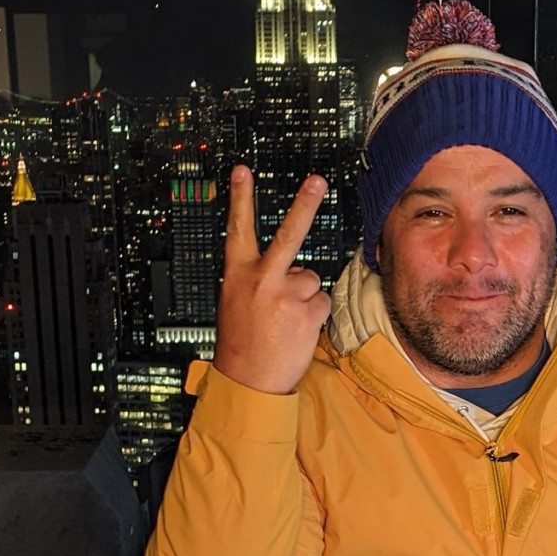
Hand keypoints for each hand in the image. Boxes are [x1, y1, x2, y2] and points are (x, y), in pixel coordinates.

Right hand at [212, 165, 330, 395]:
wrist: (247, 384)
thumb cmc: (241, 344)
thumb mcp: (235, 303)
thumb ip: (256, 279)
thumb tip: (289, 268)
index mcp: (237, 275)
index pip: (237, 228)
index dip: (240, 197)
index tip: (242, 172)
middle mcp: (262, 280)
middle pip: (289, 234)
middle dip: (305, 204)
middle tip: (317, 181)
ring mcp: (285, 295)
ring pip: (311, 279)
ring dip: (305, 297)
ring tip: (286, 319)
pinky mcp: (306, 313)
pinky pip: (321, 302)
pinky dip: (314, 315)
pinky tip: (296, 330)